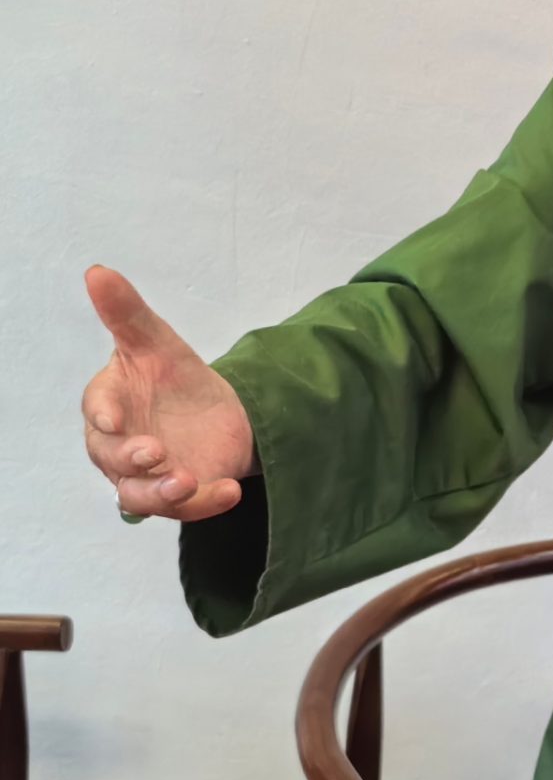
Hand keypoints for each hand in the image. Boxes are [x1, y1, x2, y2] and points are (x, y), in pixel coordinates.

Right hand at [81, 266, 254, 521]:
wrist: (218, 411)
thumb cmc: (173, 376)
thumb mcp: (157, 341)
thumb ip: (127, 312)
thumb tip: (97, 271)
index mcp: (109, 404)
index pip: (96, 409)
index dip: (102, 413)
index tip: (112, 416)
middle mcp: (119, 445)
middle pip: (111, 459)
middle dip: (130, 458)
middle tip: (155, 452)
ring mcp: (147, 476)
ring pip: (138, 496)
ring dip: (160, 493)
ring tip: (186, 480)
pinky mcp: (179, 496)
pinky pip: (185, 508)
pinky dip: (205, 503)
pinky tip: (228, 490)